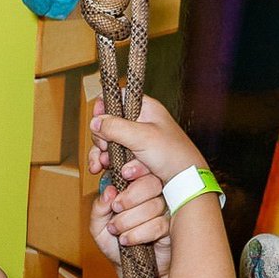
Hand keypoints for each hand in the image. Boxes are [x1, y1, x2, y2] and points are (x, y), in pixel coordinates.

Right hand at [88, 94, 204, 185]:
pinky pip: (115, 157)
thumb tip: (94, 122)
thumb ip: (116, 127)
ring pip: (109, 142)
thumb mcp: (142, 137)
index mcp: (145, 108)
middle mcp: (139, 122)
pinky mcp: (134, 156)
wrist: (184, 180)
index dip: (104, 107)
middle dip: (101, 138)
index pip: (118, 97)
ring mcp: (136, 140)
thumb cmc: (172, 154)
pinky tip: (107, 171)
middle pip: (108, 122)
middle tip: (104, 149)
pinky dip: (109, 164)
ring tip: (101, 166)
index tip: (97, 121)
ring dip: (103, 154)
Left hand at [88, 162, 170, 277]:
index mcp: (136, 187)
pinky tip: (127, 240)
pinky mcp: (172, 228)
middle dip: (129, 198)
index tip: (122, 176)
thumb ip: (99, 208)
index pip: (141, 167)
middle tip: (116, 209)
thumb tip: (109, 191)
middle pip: (151, 182)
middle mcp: (154, 195)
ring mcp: (166, 210)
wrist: (128, 269)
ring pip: (154, 205)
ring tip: (117, 231)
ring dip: (130, 220)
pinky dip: (138, 234)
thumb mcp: (99, 226)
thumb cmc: (114, 244)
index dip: (133, 168)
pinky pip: (158, 225)